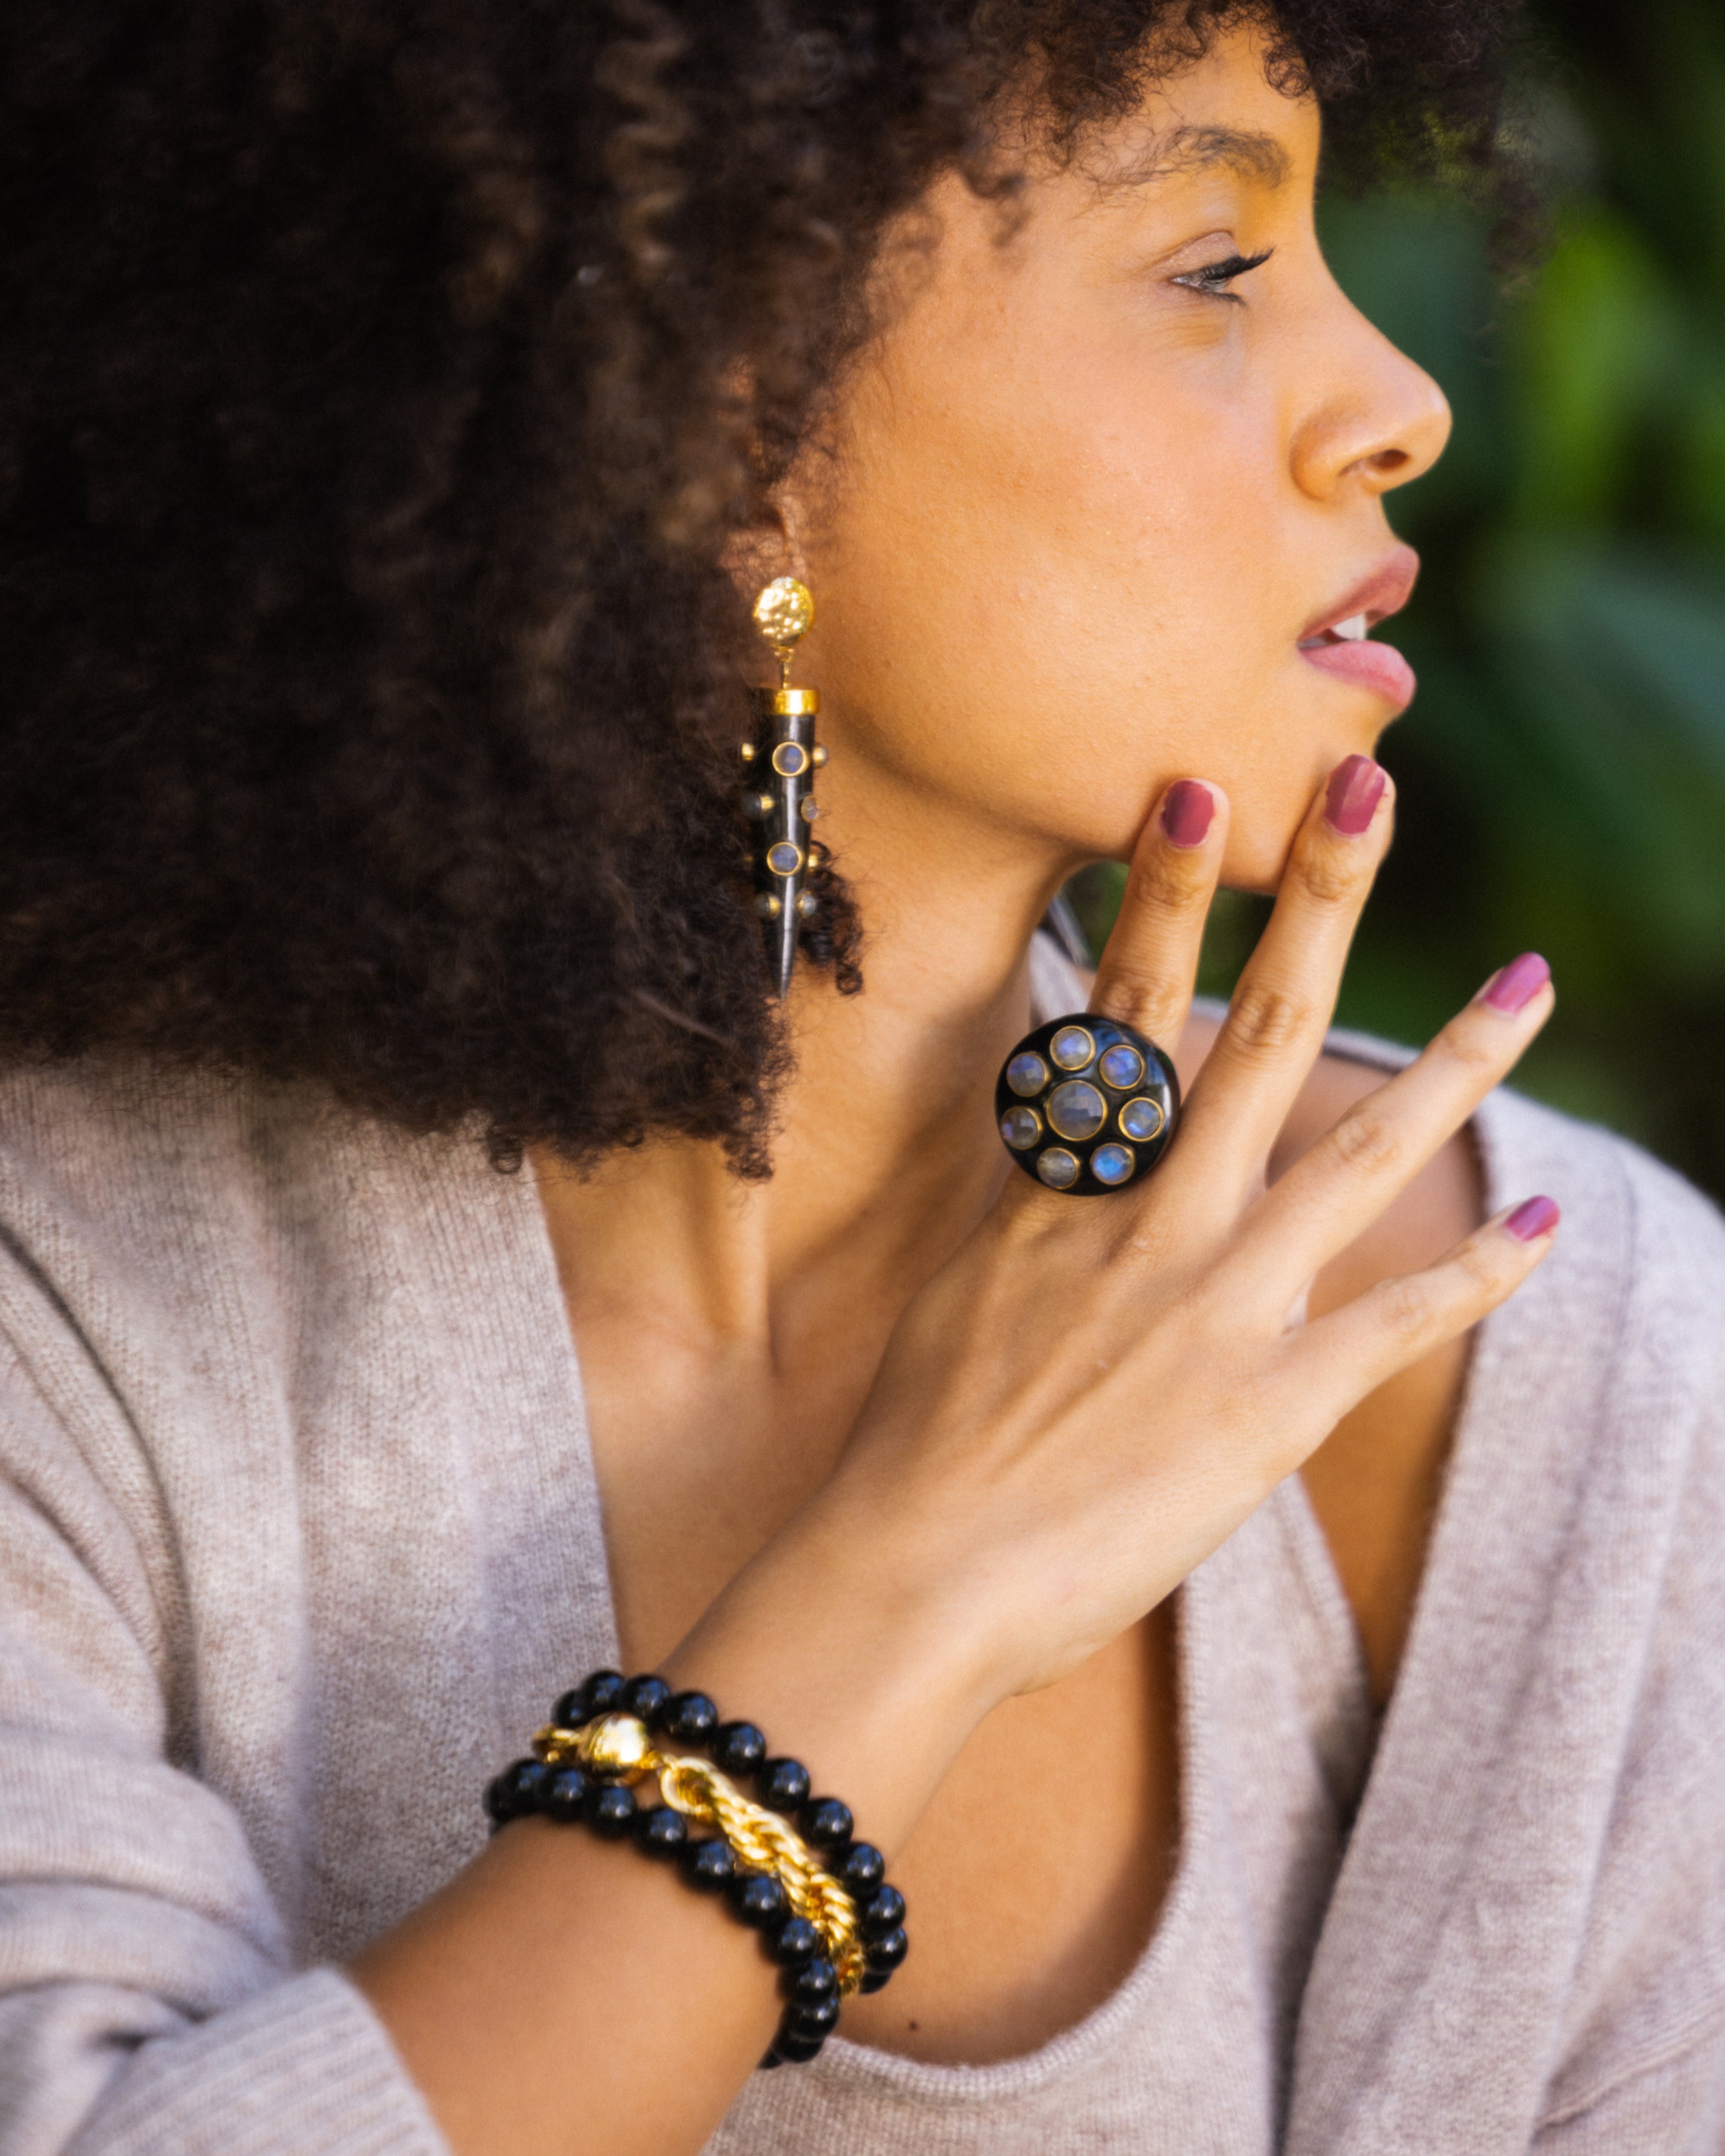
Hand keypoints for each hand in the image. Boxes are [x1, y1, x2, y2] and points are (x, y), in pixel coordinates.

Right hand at [826, 757, 1554, 1706]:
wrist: (917, 1569)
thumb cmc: (918, 1431)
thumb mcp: (963, 1277)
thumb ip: (1029, 1194)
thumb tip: (1063, 1127)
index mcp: (1067, 1186)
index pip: (1127, 1006)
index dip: (1168, 892)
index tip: (1201, 788)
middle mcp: (1154, 1219)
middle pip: (1256, 1032)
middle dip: (1318, 900)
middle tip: (1368, 786)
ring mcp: (1220, 1304)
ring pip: (1362, 1152)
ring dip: (1455, 1060)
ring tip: (1529, 985)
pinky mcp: (1272, 1405)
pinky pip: (1398, 1320)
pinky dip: (1478, 1270)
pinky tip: (1545, 1221)